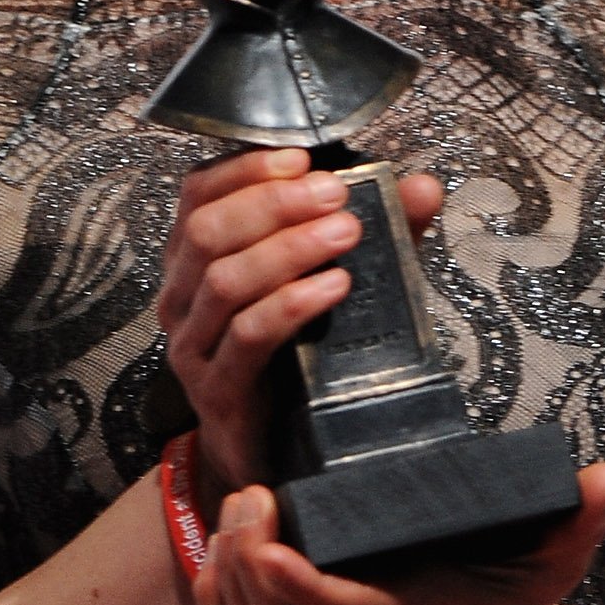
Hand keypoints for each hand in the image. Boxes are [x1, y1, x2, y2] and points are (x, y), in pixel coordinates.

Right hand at [158, 149, 442, 495]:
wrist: (273, 446)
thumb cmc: (296, 352)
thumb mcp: (335, 276)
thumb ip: (378, 230)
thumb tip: (423, 187)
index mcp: (195, 256)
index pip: (199, 192)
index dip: (245, 169)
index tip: (302, 158)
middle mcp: (182, 294)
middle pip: (207, 230)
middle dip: (274, 203)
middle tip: (336, 196)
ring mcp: (192, 344)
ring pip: (224, 279)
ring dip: (287, 248)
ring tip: (345, 234)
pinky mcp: (216, 388)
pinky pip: (246, 336)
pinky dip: (290, 304)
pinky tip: (332, 288)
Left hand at [194, 462, 604, 604]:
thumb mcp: (556, 564)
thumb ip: (580, 521)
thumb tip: (601, 477)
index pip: (328, 603)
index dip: (287, 571)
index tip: (267, 514)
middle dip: (244, 555)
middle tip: (253, 491)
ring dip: (226, 572)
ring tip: (239, 507)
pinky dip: (217, 594)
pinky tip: (224, 544)